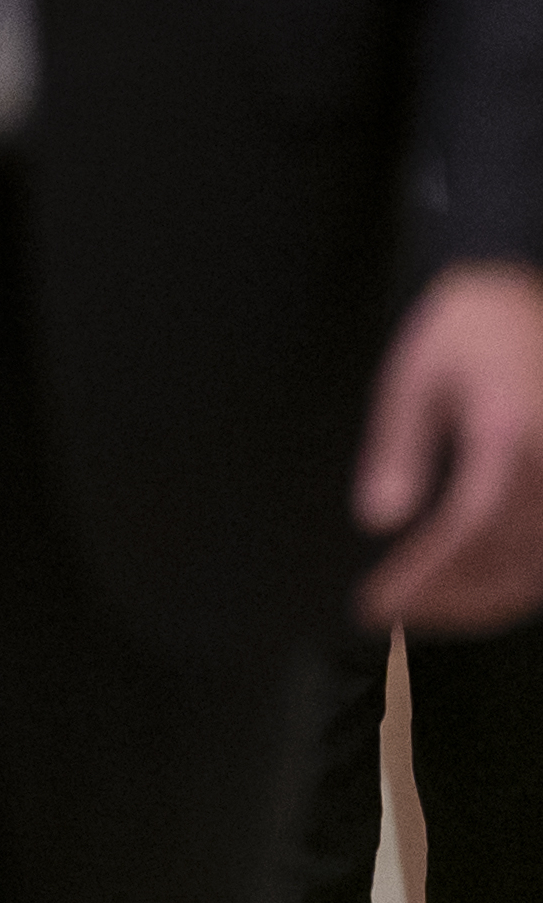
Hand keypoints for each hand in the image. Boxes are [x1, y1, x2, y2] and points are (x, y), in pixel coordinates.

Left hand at [358, 262, 542, 631]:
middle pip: (512, 562)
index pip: (467, 533)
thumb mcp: (413, 378)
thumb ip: (397, 451)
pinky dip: (525, 577)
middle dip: (453, 601)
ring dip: (490, 599)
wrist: (523, 282)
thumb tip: (380, 519)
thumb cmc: (467, 327)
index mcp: (510, 438)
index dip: (426, 579)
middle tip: (397, 620)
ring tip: (432, 612)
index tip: (377, 604)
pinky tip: (484, 585)